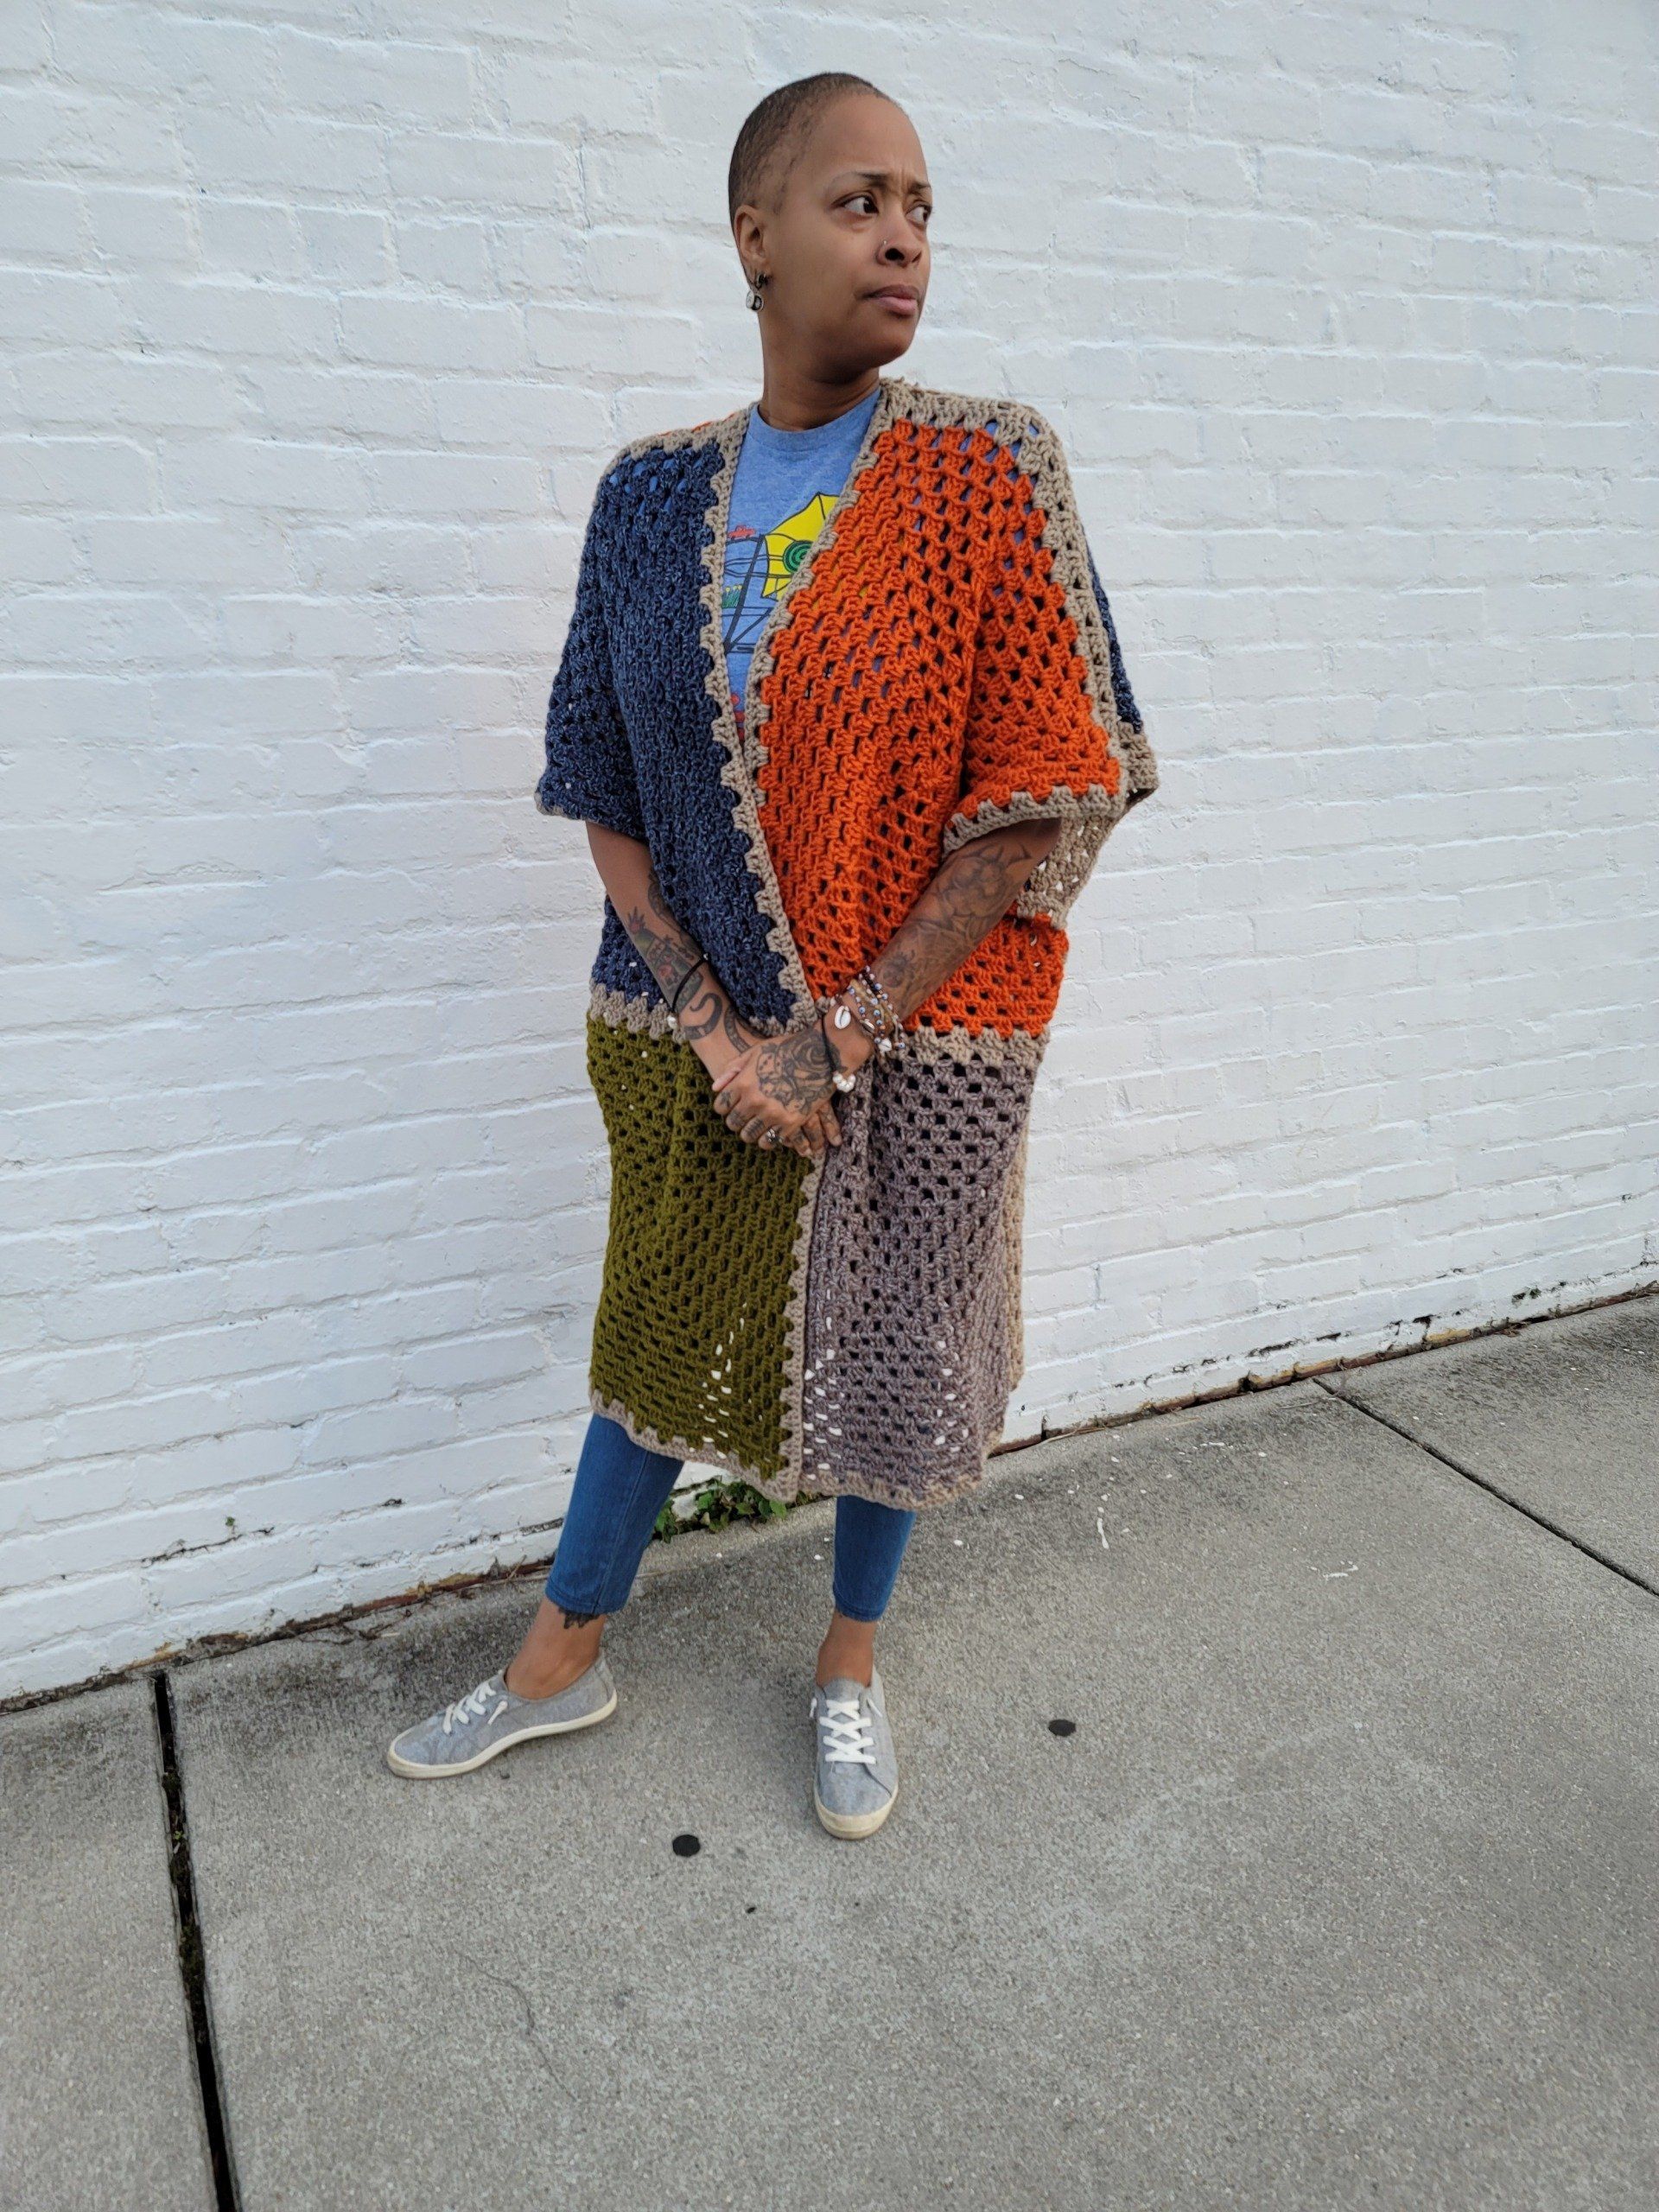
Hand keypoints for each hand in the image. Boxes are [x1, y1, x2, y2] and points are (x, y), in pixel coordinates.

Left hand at [704, 1013, 861, 1156]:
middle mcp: (754, 1101)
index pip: (721, 1106)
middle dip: (735, 1122)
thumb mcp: (756, 1052)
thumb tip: (715, 1088)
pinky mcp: (790, 1124)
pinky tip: (768, 1134)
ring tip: (753, 1129)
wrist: (821, 1054)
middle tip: (741, 1119)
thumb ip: (733, 1069)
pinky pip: (770, 1141)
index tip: (729, 1107)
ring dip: (749, 1133)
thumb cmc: (787, 1048)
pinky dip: (766, 1140)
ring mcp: (772, 1114)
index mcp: (743, 1083)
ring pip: (749, 1135)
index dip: (723, 1107)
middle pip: (733, 1123)